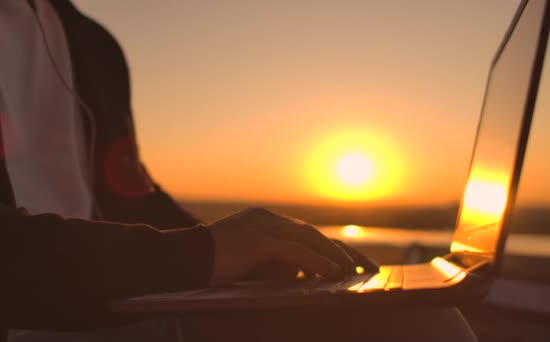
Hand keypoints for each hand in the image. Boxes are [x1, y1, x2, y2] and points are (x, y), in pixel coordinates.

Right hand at [206, 208, 355, 286]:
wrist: (183, 261)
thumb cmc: (216, 267)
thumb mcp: (253, 264)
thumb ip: (277, 265)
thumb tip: (307, 277)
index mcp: (266, 221)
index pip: (307, 234)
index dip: (331, 249)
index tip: (352, 265)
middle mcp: (268, 218)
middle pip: (313, 233)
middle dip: (342, 251)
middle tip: (366, 267)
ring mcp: (262, 225)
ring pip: (308, 238)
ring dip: (333, 255)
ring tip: (353, 272)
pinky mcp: (257, 238)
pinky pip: (294, 251)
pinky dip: (316, 262)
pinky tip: (333, 272)